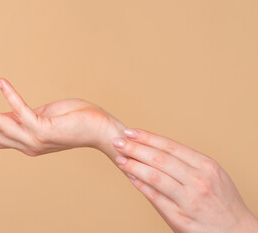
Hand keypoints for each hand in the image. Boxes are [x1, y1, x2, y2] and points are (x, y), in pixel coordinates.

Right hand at [0, 78, 124, 155]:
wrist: (101, 130)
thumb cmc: (75, 121)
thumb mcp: (44, 117)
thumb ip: (25, 116)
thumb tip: (9, 111)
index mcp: (26, 141)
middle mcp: (27, 145)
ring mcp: (36, 139)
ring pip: (1, 124)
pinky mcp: (46, 128)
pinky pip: (22, 110)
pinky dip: (10, 94)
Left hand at [112, 129, 257, 232]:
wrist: (237, 232)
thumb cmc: (222, 201)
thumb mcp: (212, 174)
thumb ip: (187, 162)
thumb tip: (157, 151)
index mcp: (205, 166)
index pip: (170, 146)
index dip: (147, 137)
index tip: (130, 132)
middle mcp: (198, 180)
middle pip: (159, 159)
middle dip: (135, 148)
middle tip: (118, 141)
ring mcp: (189, 200)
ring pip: (155, 176)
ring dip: (133, 166)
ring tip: (119, 158)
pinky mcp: (180, 218)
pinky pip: (156, 198)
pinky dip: (141, 186)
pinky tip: (130, 178)